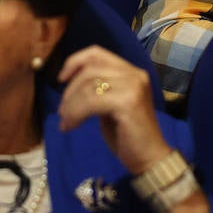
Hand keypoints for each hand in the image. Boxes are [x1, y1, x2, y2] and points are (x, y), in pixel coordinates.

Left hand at [58, 46, 170, 174]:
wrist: (150, 160)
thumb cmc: (128, 135)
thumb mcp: (110, 106)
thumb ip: (98, 89)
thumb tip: (70, 83)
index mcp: (131, 72)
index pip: (97, 53)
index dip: (75, 61)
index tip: (61, 79)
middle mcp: (134, 74)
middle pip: (89, 69)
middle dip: (70, 90)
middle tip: (61, 111)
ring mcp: (133, 87)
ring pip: (88, 86)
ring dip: (70, 104)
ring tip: (65, 121)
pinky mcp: (128, 102)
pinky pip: (91, 102)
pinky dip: (75, 113)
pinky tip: (71, 126)